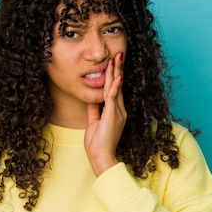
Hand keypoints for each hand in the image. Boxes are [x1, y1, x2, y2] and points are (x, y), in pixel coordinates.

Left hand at [84, 52, 126, 176]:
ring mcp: (118, 112)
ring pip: (116, 87)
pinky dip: (114, 86)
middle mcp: (120, 110)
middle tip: (119, 54)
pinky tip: (117, 76)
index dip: (115, 76)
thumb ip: (94, 111)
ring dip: (116, 72)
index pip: (115, 90)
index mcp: (116, 112)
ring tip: (117, 58)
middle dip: (118, 69)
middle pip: (118, 85)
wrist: (101, 157)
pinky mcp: (113, 115)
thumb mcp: (94, 123)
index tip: (114, 63)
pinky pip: (113, 97)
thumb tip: (91, 100)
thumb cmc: (97, 144)